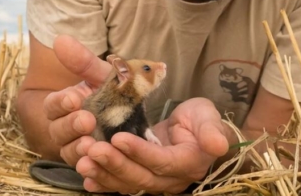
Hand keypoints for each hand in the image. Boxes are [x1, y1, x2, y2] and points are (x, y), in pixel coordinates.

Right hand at [42, 35, 111, 165]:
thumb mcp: (104, 76)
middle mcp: (67, 131)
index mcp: (64, 108)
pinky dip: (91, 174)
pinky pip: (89, 174)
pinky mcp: (96, 167)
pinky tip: (96, 170)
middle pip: (58, 132)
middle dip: (71, 126)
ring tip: (92, 145)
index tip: (74, 97)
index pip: (52, 107)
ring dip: (78, 151)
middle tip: (87, 120)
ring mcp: (80, 151)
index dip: (60, 103)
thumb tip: (60, 39)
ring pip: (70, 155)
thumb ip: (83, 61)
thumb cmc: (115, 93)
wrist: (136, 117)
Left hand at [74, 98, 231, 193]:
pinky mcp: (140, 179)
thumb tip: (217, 145)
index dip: (140, 152)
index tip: (117, 138)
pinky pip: (121, 185)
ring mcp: (155, 183)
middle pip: (141, 177)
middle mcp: (171, 179)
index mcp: (189, 162)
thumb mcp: (207, 116)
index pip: (162, 161)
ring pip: (128, 184)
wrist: (193, 131)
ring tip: (82, 162)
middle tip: (91, 149)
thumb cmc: (200, 119)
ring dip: (104, 174)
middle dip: (115, 164)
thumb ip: (211, 130)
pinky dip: (103, 182)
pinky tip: (86, 178)